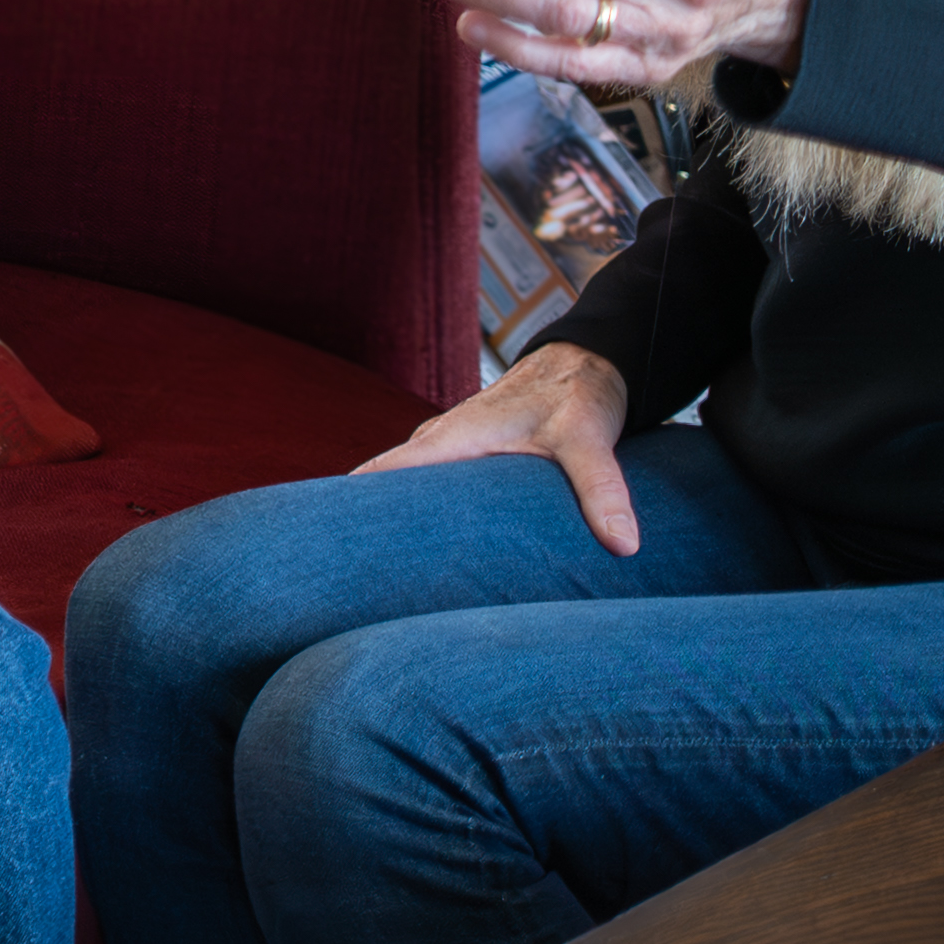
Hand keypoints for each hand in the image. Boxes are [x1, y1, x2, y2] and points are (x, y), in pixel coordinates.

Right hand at [354, 337, 642, 555]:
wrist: (587, 362)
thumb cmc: (578, 393)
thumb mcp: (590, 439)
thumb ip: (603, 490)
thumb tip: (623, 546)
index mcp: (452, 437)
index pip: (382, 473)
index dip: (346, 507)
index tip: (320, 545)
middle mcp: (439, 441)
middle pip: (381, 486)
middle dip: (359, 527)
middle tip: (342, 581)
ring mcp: (449, 448)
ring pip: (404, 487)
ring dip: (390, 522)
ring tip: (375, 577)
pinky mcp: (465, 457)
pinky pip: (426, 485)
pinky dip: (418, 513)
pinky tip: (426, 551)